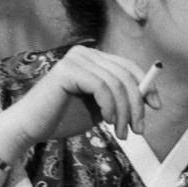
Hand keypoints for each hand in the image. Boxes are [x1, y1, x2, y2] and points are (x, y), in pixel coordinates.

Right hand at [0, 45, 149, 164]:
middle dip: (137, 105)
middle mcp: (85, 53)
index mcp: (94, 58)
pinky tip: (107, 122)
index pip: (128, 66)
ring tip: (123, 133)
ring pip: (117, 84)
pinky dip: (110, 107)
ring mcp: (76, 59)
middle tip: (139, 130)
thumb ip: (120, 98)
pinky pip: (102, 87)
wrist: (31, 128)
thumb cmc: (64, 118)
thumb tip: (151, 96)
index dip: (146, 85)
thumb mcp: (101, 107)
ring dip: (124, 112)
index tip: (156, 107)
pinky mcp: (68, 69)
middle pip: (126, 75)